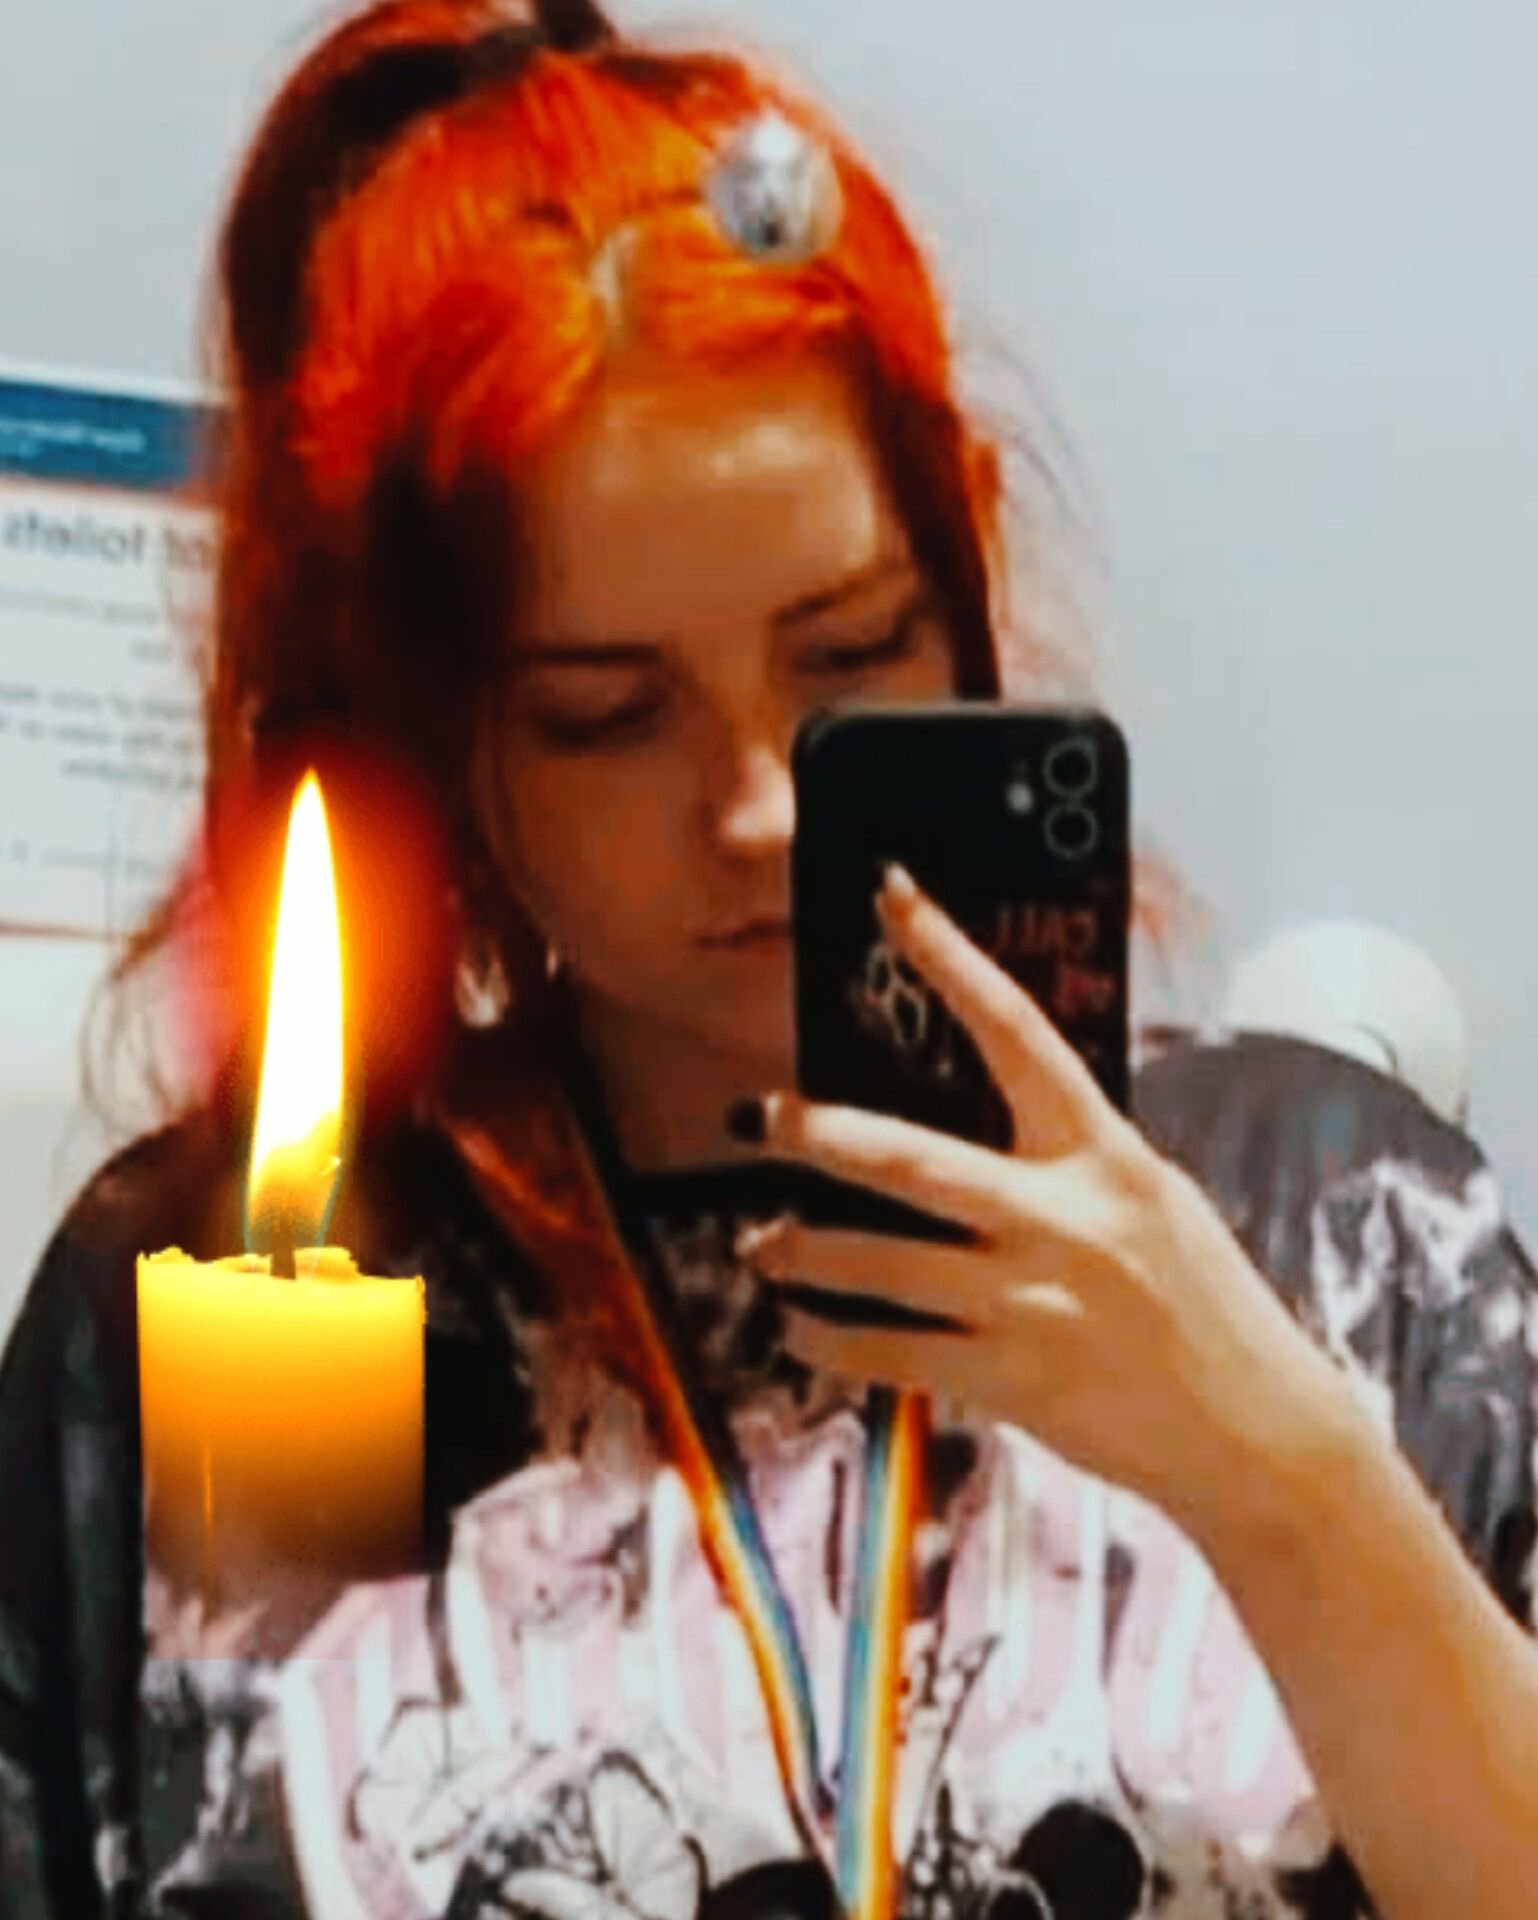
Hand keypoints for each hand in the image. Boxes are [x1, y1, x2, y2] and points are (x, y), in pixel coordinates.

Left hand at [736, 866, 1351, 1533]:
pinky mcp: (1010, 1380)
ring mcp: (1030, 1301)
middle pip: (909, 1160)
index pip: (1018, 1032)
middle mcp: (1061, 1218)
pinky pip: (890, 1351)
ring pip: (879, 1263)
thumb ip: (1072, 1163)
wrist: (1259, 1433)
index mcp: (1105, 1155)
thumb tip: (989, 1120)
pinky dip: (828, 1340)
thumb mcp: (1153, 1203)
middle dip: (815, 1135)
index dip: (951, 959)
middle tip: (751, 1117)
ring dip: (799, 1251)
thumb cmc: (1205, 1307)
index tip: (892, 896)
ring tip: (755, 1242)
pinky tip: (797, 1329)